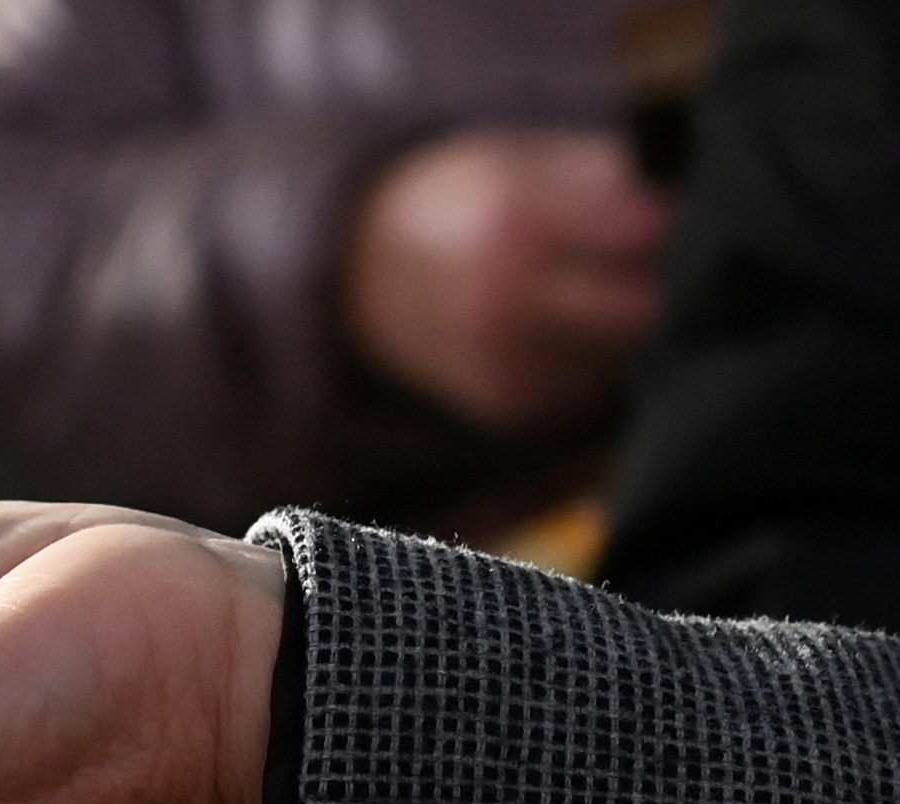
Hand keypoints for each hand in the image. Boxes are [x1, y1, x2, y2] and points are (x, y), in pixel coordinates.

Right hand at [348, 128, 668, 433]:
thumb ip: (606, 175)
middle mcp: (503, 301)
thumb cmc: (465, 200)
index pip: (646, 237)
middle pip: (643, 310)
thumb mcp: (522, 156)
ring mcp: (498, 359)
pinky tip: (550, 333)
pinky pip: (587, 387)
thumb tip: (685, 220)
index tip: (648, 221)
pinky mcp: (502, 404)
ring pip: (623, 356)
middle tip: (631, 267)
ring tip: (583, 297)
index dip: (660, 227)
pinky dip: (585, 361)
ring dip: (621, 329)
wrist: (360, 269)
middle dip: (650, 285)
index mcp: (514, 223)